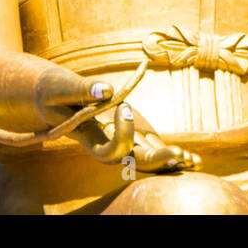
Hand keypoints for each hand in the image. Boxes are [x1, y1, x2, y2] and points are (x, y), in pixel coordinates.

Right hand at [37, 67, 197, 171]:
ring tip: (194, 162)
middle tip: (177, 153)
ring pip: (147, 160)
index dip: (122, 134)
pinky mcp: (130, 135)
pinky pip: (151, 149)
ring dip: (169, 161)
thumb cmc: (53, 91)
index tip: (125, 105)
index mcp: (90, 139)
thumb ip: (81, 88)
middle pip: (134, 161)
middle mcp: (107, 145)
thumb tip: (106, 89)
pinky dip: (170, 155)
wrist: (53, 96)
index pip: (110, 151)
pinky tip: (192, 159)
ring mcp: (120, 142)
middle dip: (156, 160)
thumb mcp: (60, 86)